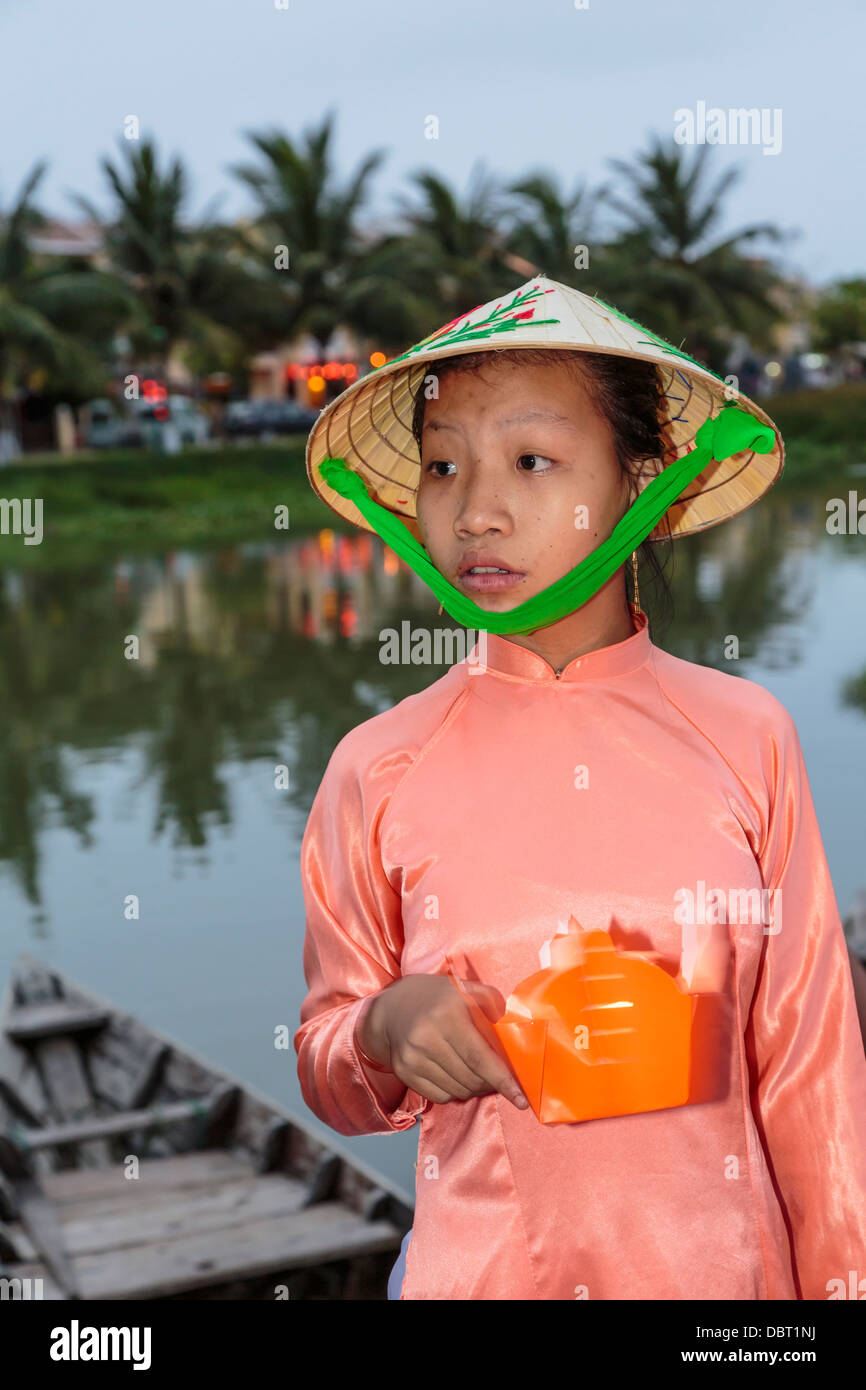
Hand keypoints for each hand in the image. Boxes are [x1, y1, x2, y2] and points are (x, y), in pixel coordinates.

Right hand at [360, 974, 528, 1109]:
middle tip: (499, 1079)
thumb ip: (491, 1001)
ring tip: (478, 1076)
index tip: (521, 1099)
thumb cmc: (435, 997)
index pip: (479, 1057)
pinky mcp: (404, 1072)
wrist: (391, 1007)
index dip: (503, 1080)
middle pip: (470, 1078)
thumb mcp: (463, 987)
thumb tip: (513, 1025)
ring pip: (457, 1091)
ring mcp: (412, 1058)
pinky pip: (440, 1097)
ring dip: (474, 1089)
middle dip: (491, 1084)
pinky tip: (457, 1076)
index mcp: (446, 1016)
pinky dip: (455, 1092)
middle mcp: (427, 1039)